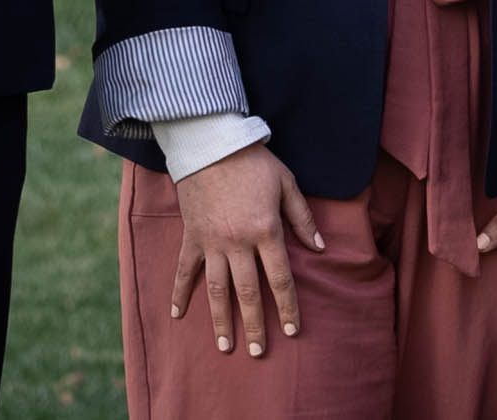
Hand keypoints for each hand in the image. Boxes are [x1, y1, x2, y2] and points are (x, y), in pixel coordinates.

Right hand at [169, 144, 322, 359]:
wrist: (212, 144)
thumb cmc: (254, 162)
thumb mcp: (286, 183)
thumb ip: (302, 218)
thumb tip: (319, 247)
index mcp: (265, 231)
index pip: (280, 278)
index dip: (287, 307)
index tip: (292, 331)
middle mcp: (238, 243)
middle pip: (248, 293)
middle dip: (255, 325)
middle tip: (259, 352)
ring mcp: (212, 242)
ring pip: (217, 290)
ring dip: (221, 321)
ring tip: (226, 347)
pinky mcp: (192, 237)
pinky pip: (185, 270)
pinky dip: (180, 293)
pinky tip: (177, 315)